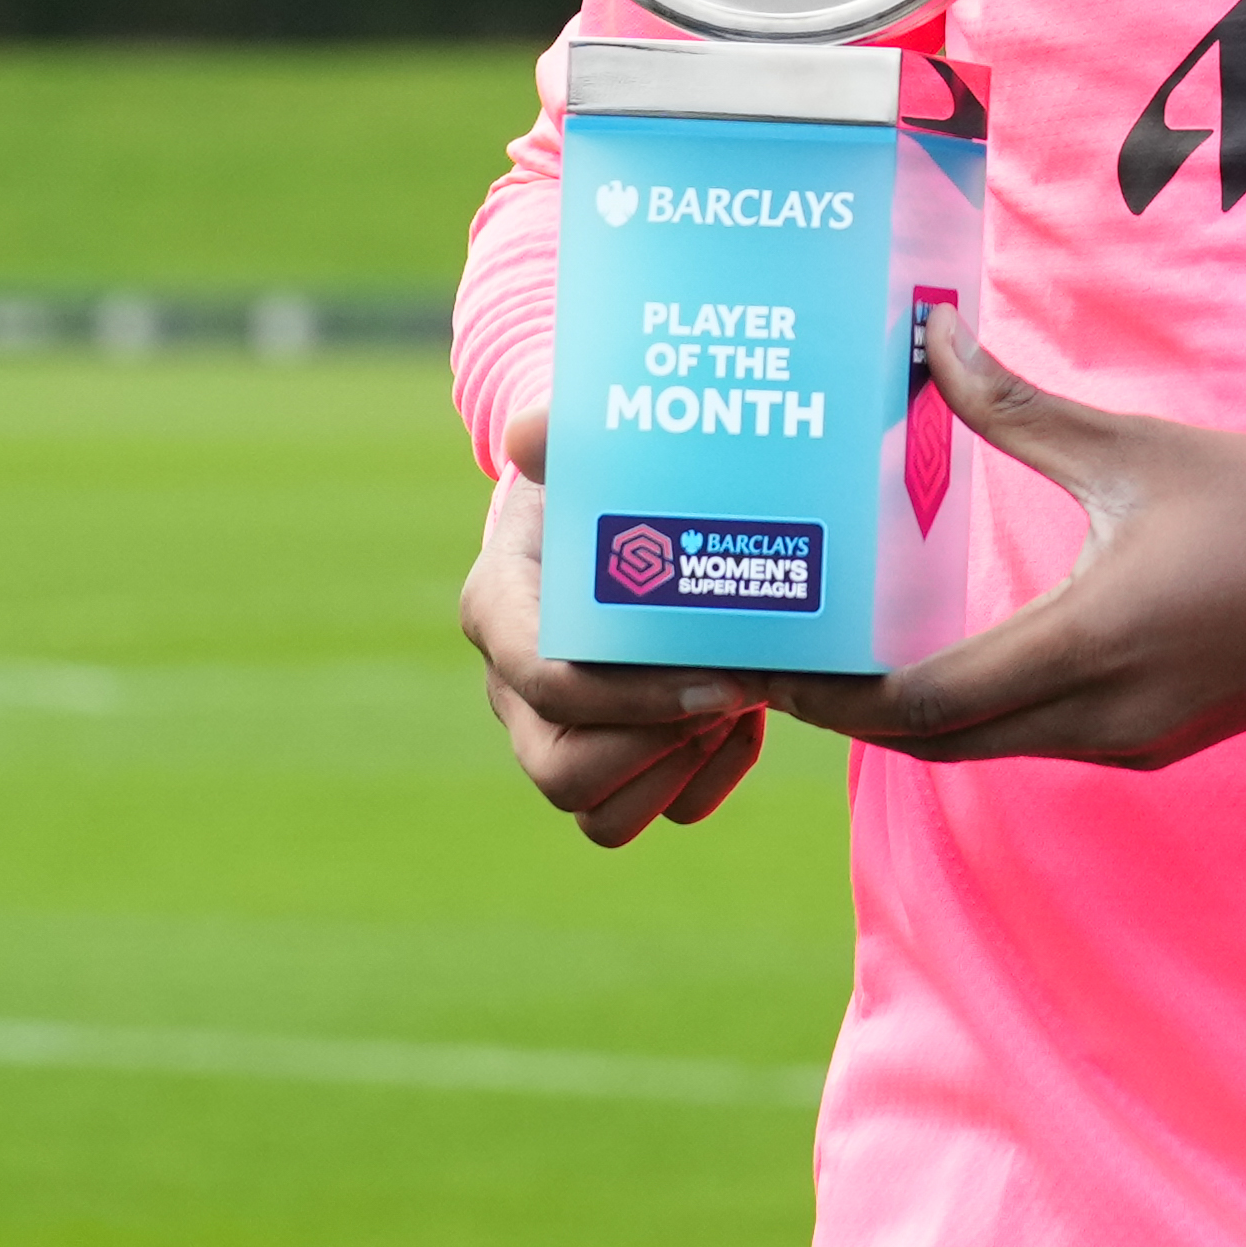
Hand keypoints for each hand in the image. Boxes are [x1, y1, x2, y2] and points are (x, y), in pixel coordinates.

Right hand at [457, 397, 778, 845]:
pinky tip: (746, 725)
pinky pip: (655, 814)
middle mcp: (516, 690)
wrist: (616, 502)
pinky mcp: (612, 759)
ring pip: (603, 815)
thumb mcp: (580, 442)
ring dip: (680, 773)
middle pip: (562, 772)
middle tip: (735, 692)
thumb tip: (531, 432)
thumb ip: (558, 431)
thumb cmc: (598, 470)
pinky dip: (707, 784)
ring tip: (738, 708)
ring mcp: (559, 733)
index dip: (630, 698)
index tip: (721, 681)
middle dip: (658, 746)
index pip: (544, 683)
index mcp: (499, 611)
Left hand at [760, 315, 1245, 770]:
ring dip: (913, 716)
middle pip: (939, 742)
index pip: (927, 701)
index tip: (766, 658)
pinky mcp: (1157, 743)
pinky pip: (1038, 741)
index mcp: (1093, 641)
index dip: (834, 693)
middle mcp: (1105, 715)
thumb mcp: (1140, 448)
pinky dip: (978, 713)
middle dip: (852, 710)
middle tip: (782, 655)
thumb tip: (931, 341)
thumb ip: (1020, 409)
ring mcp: (1134, 742)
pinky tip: (947, 656)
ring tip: (845, 653)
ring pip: (987, 749)